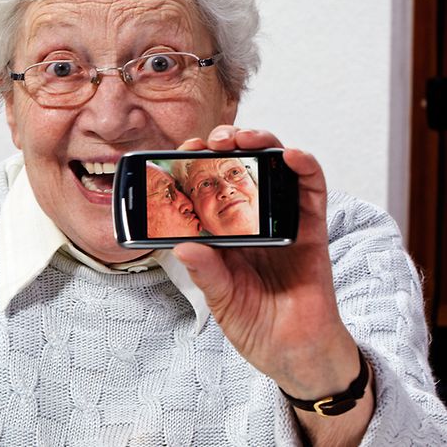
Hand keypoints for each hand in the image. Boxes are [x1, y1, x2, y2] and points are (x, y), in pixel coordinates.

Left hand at [174, 127, 372, 443]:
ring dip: (262, 144)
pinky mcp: (313, 230)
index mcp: (225, 234)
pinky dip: (304, 168)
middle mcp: (254, 221)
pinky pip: (312, 191)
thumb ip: (206, 274)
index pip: (208, 188)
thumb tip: (182, 246)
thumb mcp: (222, 301)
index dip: (196, 166)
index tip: (180, 153)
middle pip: (241, 169)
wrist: (297, 356)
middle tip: (210, 141)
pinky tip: (290, 156)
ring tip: (244, 138)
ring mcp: (284, 222)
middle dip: (226, 146)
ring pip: (276, 169)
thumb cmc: (258, 327)